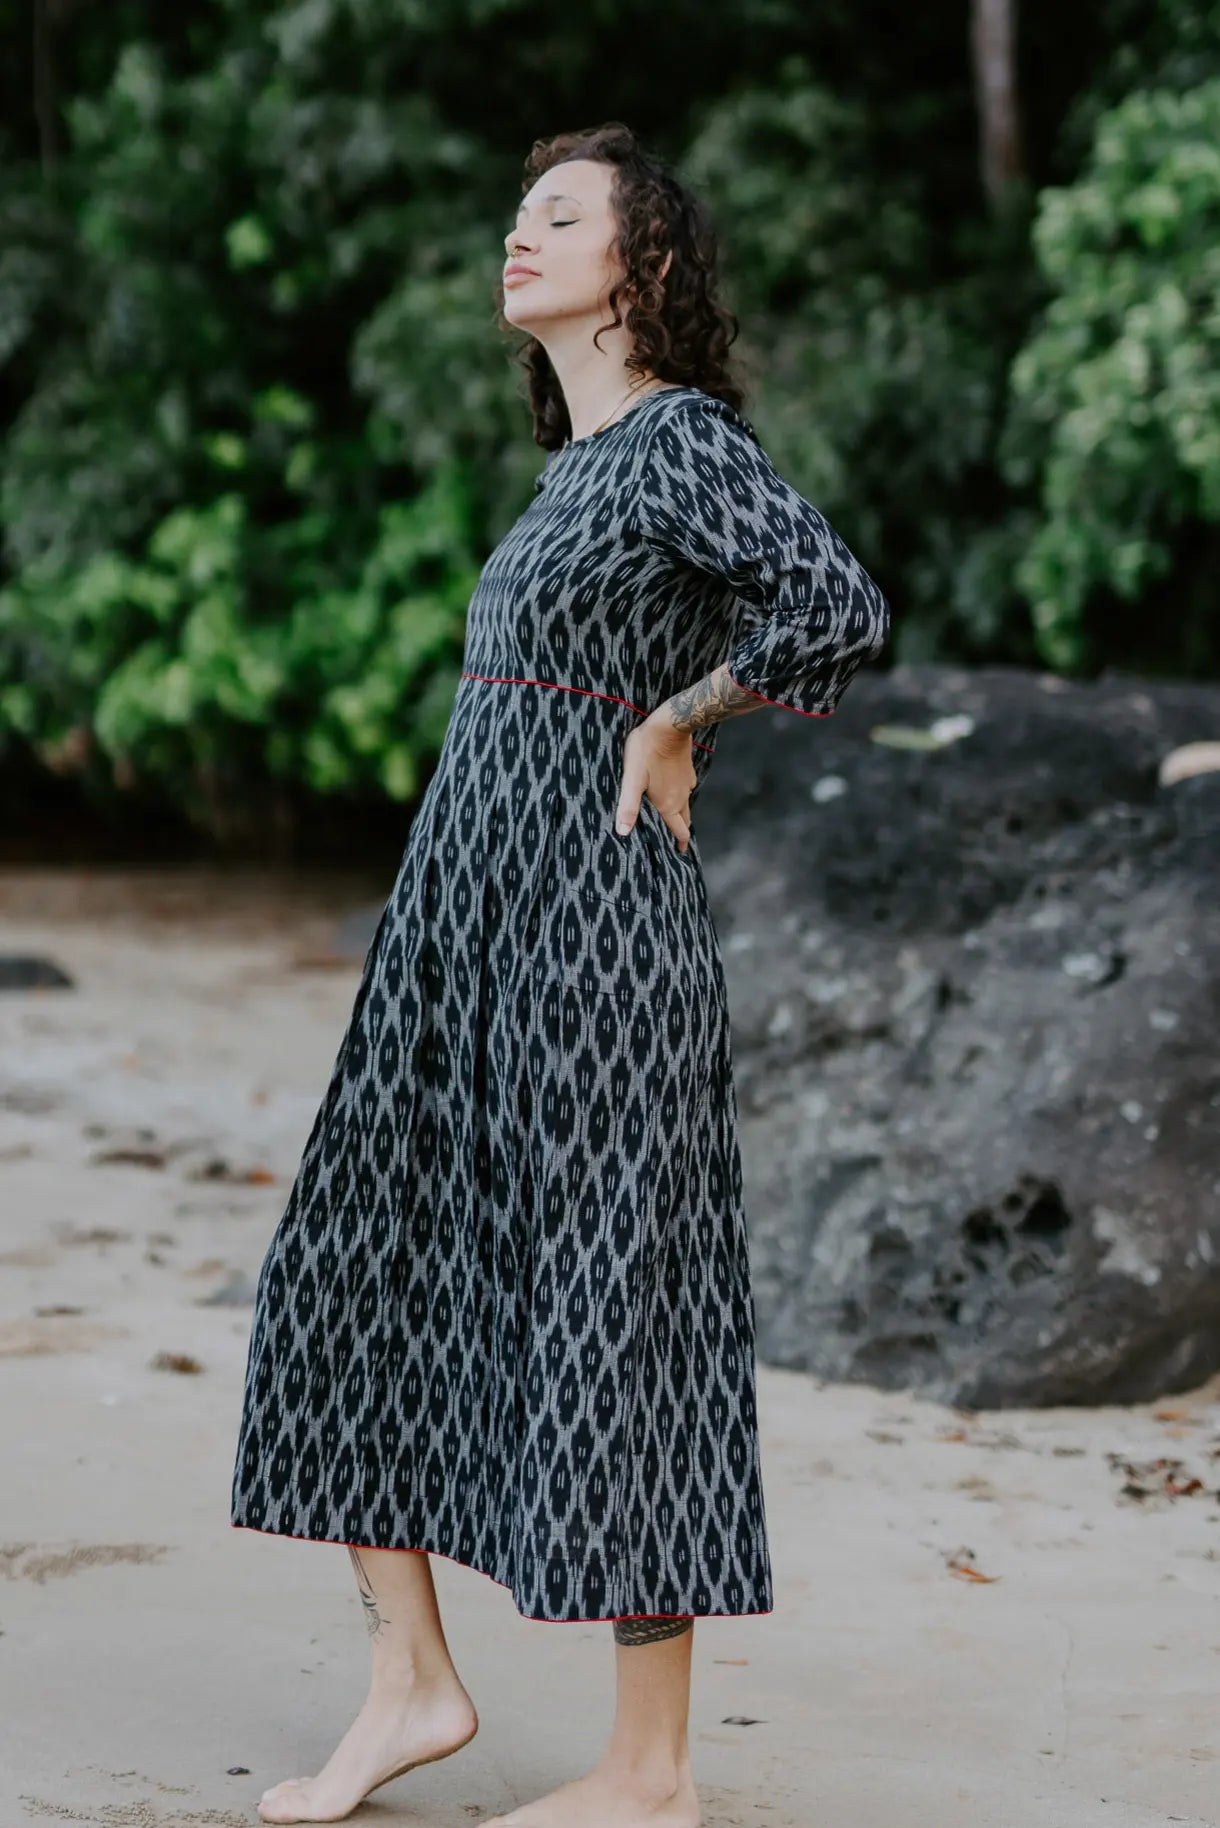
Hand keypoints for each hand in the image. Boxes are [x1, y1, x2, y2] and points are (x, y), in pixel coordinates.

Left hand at [615, 709, 696, 852]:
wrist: (669, 725)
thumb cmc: (646, 751)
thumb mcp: (631, 780)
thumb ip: (628, 806)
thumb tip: (622, 833)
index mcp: (668, 804)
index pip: (679, 831)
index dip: (680, 843)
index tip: (680, 853)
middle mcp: (681, 796)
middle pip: (684, 820)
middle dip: (680, 832)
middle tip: (676, 841)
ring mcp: (686, 782)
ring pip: (685, 804)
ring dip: (680, 814)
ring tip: (671, 818)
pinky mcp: (687, 770)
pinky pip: (685, 789)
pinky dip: (679, 795)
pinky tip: (671, 790)